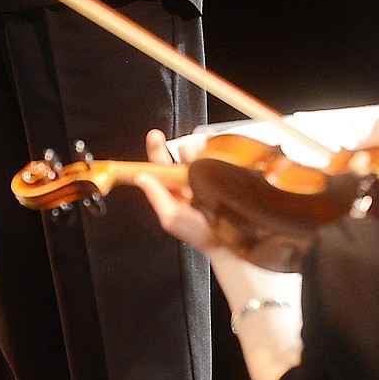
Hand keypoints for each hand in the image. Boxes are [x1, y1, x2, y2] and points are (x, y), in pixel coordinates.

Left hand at [138, 126, 219, 253]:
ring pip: (205, 155)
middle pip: (185, 158)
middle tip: (189, 149)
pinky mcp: (230, 177)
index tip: (155, 136)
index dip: (157, 151)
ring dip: (203, 148)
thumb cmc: (205, 235)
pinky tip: (222, 147)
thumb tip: (142, 178)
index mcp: (177, 195)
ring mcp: (213, 181)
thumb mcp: (173, 218)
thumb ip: (157, 197)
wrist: (237, 243)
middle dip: (186, 148)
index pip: (163, 169)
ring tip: (207, 154)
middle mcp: (194, 186)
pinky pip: (224, 157)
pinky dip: (222, 149)